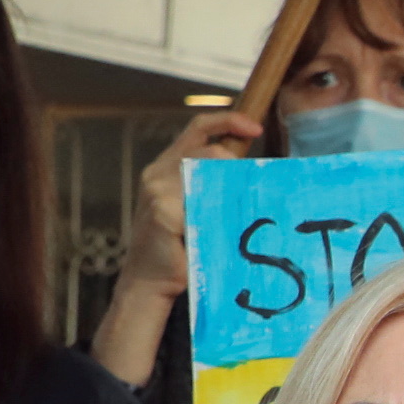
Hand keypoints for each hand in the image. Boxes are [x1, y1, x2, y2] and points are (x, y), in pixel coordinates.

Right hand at [122, 109, 260, 289]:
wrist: (147, 283)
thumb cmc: (175, 247)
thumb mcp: (191, 207)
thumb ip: (208, 186)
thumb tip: (249, 175)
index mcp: (164, 167)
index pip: (197, 127)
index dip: (227, 120)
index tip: (256, 128)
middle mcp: (157, 174)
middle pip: (205, 148)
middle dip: (233, 163)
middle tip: (249, 185)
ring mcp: (157, 192)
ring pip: (205, 173)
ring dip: (227, 190)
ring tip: (232, 212)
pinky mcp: (163, 212)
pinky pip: (201, 202)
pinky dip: (216, 212)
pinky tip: (219, 228)